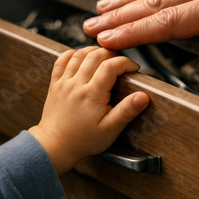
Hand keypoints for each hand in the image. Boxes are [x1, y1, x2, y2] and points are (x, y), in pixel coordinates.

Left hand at [29, 47, 148, 174]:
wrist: (55, 147)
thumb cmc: (83, 140)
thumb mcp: (110, 129)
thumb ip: (127, 111)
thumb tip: (143, 96)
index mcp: (92, 94)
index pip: (111, 66)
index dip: (125, 62)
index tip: (133, 68)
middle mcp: (76, 85)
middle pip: (95, 55)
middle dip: (111, 53)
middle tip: (121, 61)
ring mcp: (64, 83)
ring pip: (79, 54)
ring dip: (94, 51)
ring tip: (105, 57)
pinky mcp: (55, 84)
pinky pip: (61, 60)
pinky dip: (73, 54)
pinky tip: (82, 57)